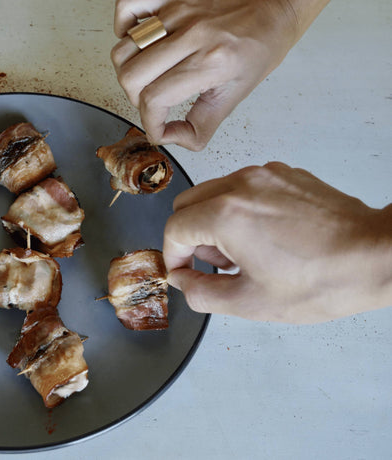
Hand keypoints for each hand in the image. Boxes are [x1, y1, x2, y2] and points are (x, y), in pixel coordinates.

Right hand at [111, 0, 327, 149]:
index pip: (154, 99)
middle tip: (154, 102)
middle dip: (136, 99)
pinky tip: (136, 40)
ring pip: (123, 48)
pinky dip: (122, 27)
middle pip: (131, 76)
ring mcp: (178, 11)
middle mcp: (192, 34)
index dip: (149, 124)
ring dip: (128, 71)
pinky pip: (127, 7)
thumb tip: (169, 139)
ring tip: (147, 76)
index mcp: (211, 62)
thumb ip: (201, 125)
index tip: (157, 130)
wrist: (276, 7)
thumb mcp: (236, 95)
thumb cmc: (260, 47)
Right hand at [163, 162, 391, 322]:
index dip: (173, 257)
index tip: (185, 273)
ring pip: (214, 192)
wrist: (377, 256)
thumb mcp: (251, 302)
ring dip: (214, 221)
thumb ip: (201, 293)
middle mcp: (241, 185)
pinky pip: (243, 186)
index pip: (174, 228)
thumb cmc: (322, 280)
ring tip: (244, 253)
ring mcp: (265, 174)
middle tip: (215, 265)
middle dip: (191, 236)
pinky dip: (240, 208)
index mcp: (226, 215)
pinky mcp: (285, 173)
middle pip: (187, 203)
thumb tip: (182, 280)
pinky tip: (266, 236)